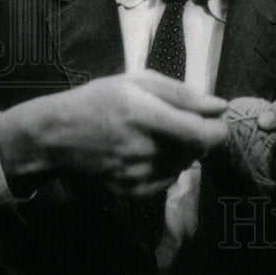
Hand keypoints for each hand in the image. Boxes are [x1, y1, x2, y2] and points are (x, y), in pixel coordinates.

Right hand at [0, 71, 228, 197]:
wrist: (56, 136)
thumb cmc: (100, 100)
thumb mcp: (138, 81)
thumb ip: (182, 93)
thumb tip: (219, 106)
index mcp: (144, 115)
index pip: (201, 134)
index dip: (219, 128)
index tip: (216, 119)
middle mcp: (142, 150)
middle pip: (198, 150)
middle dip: (201, 136)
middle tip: (183, 122)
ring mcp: (136, 175)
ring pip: (185, 165)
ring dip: (184, 150)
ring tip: (159, 135)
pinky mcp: (131, 193)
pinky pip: (168, 180)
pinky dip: (168, 166)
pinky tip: (148, 152)